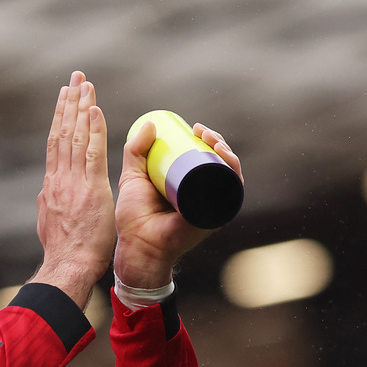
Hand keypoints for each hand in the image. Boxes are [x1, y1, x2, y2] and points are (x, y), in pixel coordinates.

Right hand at [29, 71, 116, 308]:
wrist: (68, 266)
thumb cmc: (64, 252)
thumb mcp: (49, 222)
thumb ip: (50, 203)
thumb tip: (46, 194)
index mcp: (51, 184)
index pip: (56, 142)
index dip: (61, 117)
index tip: (66, 97)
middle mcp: (59, 177)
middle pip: (64, 131)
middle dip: (70, 102)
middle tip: (76, 78)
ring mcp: (73, 181)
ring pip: (76, 136)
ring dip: (81, 106)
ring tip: (84, 83)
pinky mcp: (90, 188)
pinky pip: (92, 152)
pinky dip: (94, 129)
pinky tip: (95, 109)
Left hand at [114, 121, 241, 288]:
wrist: (138, 244)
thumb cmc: (134, 217)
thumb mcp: (133, 176)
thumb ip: (135, 151)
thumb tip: (150, 123)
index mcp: (187, 186)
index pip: (204, 158)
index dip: (206, 140)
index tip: (195, 127)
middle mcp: (203, 195)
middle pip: (218, 163)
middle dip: (217, 141)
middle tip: (202, 131)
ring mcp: (211, 205)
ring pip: (227, 174)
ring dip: (227, 152)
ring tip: (212, 139)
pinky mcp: (216, 215)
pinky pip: (233, 193)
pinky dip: (233, 173)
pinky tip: (226, 158)